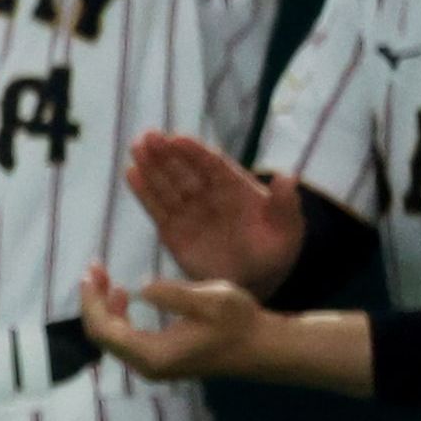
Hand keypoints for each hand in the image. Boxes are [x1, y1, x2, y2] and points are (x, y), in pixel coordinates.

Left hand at [75, 262, 267, 382]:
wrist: (263, 347)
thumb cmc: (240, 323)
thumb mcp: (211, 300)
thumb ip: (173, 294)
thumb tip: (141, 288)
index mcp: (153, 355)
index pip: (104, 330)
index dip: (91, 301)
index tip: (90, 273)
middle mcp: (147, 366)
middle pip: (103, 335)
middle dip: (95, 301)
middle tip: (96, 268)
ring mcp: (153, 365)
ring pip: (113, 337)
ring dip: (106, 307)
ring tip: (107, 278)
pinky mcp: (161, 359)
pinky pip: (127, 339)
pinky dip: (119, 316)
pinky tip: (125, 295)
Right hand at [122, 127, 305, 285]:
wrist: (254, 284)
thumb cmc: (274, 253)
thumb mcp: (288, 230)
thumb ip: (286, 205)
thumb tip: (288, 178)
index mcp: (235, 189)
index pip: (212, 165)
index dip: (195, 152)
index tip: (179, 139)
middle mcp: (208, 195)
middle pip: (184, 170)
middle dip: (166, 153)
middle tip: (148, 136)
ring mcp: (189, 212)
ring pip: (167, 185)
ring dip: (151, 166)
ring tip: (136, 148)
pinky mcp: (172, 231)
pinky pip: (156, 209)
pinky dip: (143, 192)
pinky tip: (131, 174)